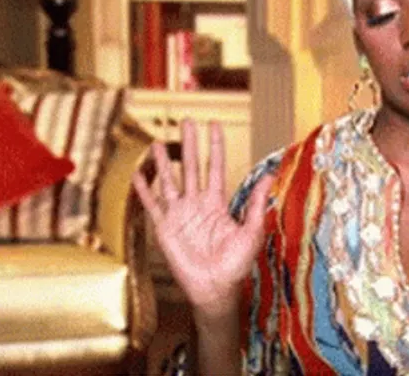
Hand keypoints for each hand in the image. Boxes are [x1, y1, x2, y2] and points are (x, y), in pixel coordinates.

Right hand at [132, 120, 271, 318]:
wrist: (215, 288)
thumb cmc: (235, 265)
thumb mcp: (252, 232)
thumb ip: (258, 204)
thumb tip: (270, 176)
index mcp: (217, 203)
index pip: (214, 167)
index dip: (214, 146)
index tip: (214, 125)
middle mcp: (197, 204)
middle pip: (191, 167)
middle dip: (189, 144)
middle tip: (186, 121)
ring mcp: (179, 215)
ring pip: (170, 181)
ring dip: (164, 162)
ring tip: (158, 143)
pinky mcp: (165, 228)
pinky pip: (152, 206)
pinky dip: (144, 191)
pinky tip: (138, 175)